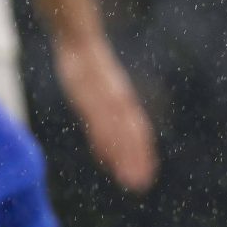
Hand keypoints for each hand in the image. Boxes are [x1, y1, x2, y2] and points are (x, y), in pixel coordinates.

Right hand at [55, 35, 157, 191]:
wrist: (80, 40)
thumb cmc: (89, 67)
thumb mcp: (100, 90)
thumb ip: (104, 116)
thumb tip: (105, 141)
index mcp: (123, 101)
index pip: (138, 131)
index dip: (142, 153)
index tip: (146, 177)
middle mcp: (118, 101)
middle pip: (132, 134)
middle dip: (136, 160)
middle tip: (140, 185)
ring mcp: (104, 99)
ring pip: (117, 132)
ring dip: (124, 156)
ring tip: (128, 178)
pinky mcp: (87, 96)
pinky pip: (98, 121)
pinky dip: (104, 140)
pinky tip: (106, 158)